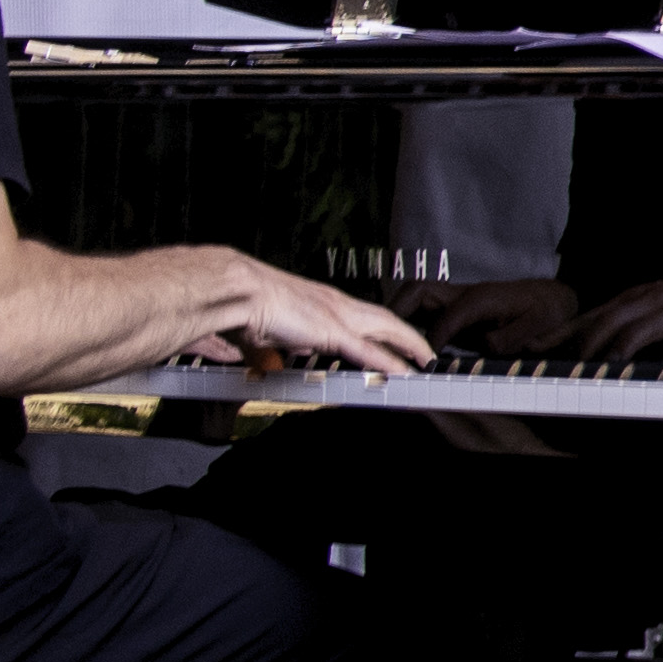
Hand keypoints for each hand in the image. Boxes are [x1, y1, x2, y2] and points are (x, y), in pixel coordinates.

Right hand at [207, 256, 433, 376]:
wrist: (237, 290)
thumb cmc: (244, 304)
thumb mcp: (264, 330)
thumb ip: (271, 347)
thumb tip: (265, 361)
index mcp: (322, 303)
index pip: (363, 316)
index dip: (381, 328)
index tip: (393, 339)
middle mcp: (335, 305)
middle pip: (384, 319)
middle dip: (406, 335)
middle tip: (424, 349)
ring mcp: (336, 317)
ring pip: (385, 330)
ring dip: (409, 345)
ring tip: (426, 358)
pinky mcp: (332, 331)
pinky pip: (368, 351)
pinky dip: (388, 362)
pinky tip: (403, 371)